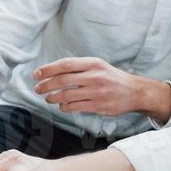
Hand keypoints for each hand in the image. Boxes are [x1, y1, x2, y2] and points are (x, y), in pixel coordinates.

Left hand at [32, 57, 170, 120]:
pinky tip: (62, 106)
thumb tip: (52, 71)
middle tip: (37, 89)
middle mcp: (94, 76)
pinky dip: (64, 107)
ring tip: (48, 98)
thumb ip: (78, 67)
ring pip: (66, 96)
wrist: (134, 91)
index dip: (48, 69)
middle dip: (45, 85)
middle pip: (62, 81)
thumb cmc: (111, 77)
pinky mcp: (98, 105)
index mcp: (92, 63)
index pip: (65, 65)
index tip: (36, 74)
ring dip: (52, 98)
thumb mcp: (97, 66)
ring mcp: (96, 92)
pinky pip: (74, 107)